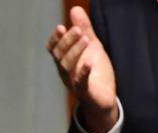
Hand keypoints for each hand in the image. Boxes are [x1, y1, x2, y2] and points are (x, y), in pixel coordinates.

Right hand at [47, 6, 117, 132]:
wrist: (103, 99)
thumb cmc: (95, 72)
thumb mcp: (92, 46)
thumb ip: (85, 29)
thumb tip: (75, 9)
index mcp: (65, 60)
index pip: (54, 49)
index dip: (55, 39)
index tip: (61, 27)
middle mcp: (65, 72)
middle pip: (60, 56)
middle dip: (67, 42)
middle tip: (78, 30)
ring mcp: (73, 82)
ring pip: (67, 67)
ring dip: (75, 52)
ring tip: (85, 39)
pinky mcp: (85, 92)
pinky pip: (81, 83)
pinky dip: (83, 71)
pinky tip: (89, 61)